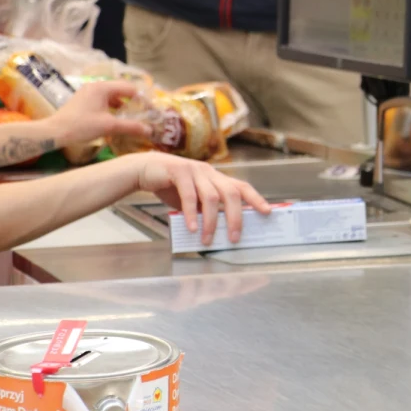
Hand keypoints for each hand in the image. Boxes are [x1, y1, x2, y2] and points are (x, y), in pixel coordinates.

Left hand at [48, 81, 151, 145]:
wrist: (54, 132)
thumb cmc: (81, 126)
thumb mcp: (109, 126)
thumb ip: (131, 127)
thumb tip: (150, 130)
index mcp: (102, 87)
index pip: (129, 88)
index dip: (142, 99)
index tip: (150, 111)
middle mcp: (95, 86)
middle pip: (121, 90)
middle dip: (133, 102)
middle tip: (143, 114)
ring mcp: (88, 92)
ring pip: (112, 96)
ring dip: (122, 105)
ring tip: (130, 118)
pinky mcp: (83, 100)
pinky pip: (103, 100)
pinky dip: (112, 108)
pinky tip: (114, 119)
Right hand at [129, 152, 271, 245]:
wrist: (143, 170)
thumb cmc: (171, 186)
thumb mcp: (193, 199)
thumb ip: (206, 208)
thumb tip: (220, 230)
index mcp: (216, 178)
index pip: (241, 186)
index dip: (256, 199)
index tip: (267, 212)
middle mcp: (209, 172)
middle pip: (231, 193)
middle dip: (235, 217)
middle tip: (234, 238)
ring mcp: (195, 170)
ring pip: (211, 197)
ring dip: (211, 221)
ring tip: (207, 239)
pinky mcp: (178, 171)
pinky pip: (189, 195)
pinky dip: (191, 214)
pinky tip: (192, 228)